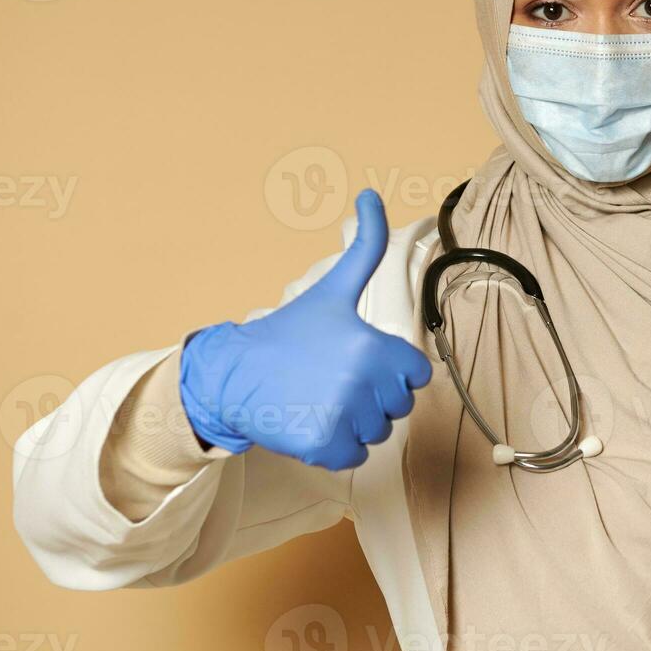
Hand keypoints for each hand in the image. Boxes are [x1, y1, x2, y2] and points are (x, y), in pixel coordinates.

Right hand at [179, 189, 432, 468]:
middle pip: (399, 405)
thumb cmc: (290, 334)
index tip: (358, 360)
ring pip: (378, 433)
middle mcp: (361, 381)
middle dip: (373, 398)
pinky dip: (337, 447)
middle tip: (333, 380)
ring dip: (354, 422)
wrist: (234, 375)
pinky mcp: (323, 446)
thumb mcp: (333, 288)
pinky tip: (312, 421)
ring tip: (320, 398)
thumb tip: (371, 194)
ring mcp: (342, 416)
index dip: (390, 370)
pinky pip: (356, 456)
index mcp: (373, 345)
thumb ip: (365, 246)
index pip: (416, 374)